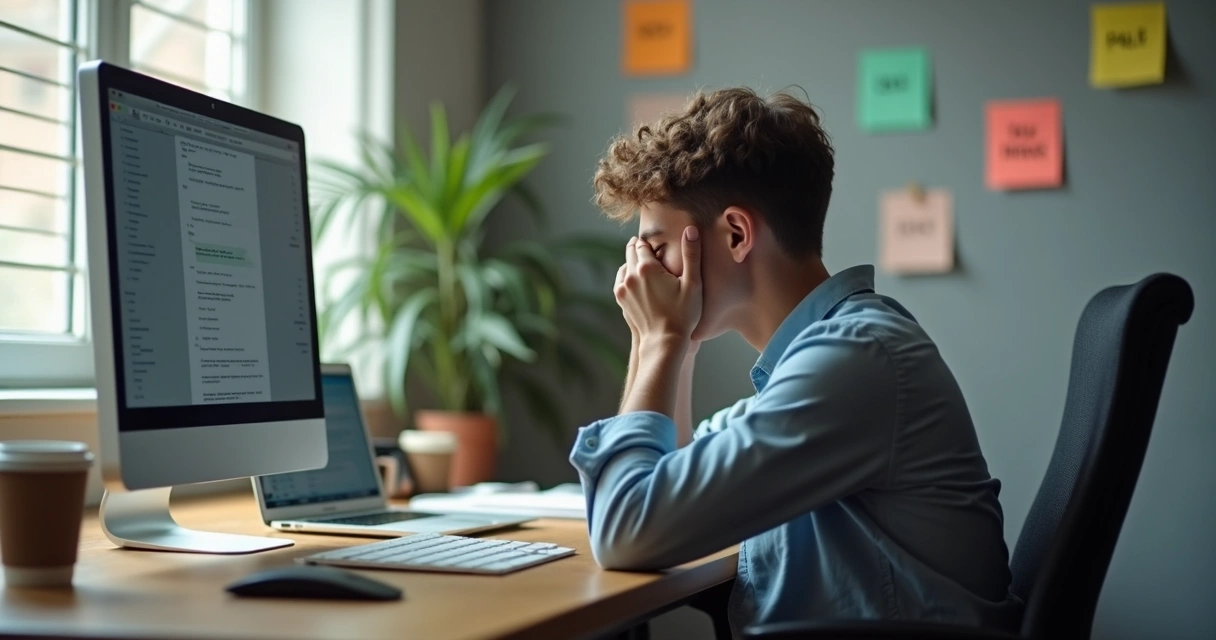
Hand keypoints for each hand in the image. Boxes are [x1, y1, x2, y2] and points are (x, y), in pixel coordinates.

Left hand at [613, 227, 701, 346]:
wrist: (664, 342)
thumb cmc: (683, 314)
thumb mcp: (693, 284)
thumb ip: (691, 255)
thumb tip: (691, 229)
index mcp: (647, 268)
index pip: (642, 244)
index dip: (650, 242)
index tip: (656, 243)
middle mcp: (631, 276)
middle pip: (630, 252)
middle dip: (639, 249)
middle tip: (649, 248)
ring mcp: (622, 288)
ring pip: (624, 266)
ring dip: (632, 263)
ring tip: (645, 264)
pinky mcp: (620, 300)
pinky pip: (621, 280)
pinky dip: (628, 276)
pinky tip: (638, 279)